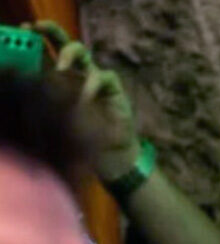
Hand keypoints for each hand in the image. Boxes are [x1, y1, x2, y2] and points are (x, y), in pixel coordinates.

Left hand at [29, 21, 139, 180]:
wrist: (110, 156)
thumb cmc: (80, 140)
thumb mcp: (56, 120)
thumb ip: (46, 102)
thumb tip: (27, 88)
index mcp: (58, 79)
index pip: (44, 51)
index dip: (35, 38)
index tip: (25, 29)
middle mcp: (74, 74)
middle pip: (62, 43)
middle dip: (50, 32)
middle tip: (37, 31)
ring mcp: (94, 79)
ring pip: (81, 53)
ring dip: (68, 55)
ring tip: (60, 69)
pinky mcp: (113, 88)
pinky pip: (102, 77)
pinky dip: (91, 85)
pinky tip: (84, 98)